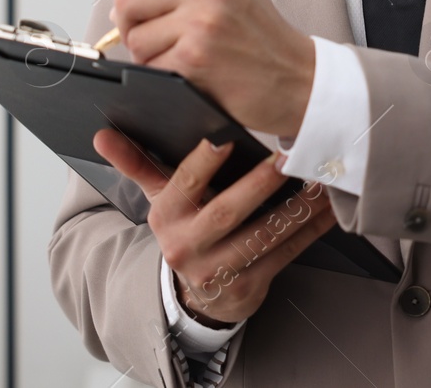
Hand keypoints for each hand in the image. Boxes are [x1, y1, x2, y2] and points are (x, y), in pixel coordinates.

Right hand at [92, 127, 336, 325]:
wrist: (197, 297)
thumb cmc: (185, 230)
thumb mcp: (159, 200)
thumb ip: (136, 163)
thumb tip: (101, 134)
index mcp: (166, 217)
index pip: (182, 184)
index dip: (203, 162)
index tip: (225, 137)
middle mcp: (187, 247)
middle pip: (225, 213)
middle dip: (258, 184)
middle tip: (287, 157)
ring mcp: (219, 271)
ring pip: (261, 236)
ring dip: (294, 208)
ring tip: (318, 180)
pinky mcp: (249, 287)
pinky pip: (284, 255)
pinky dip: (309, 230)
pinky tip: (328, 208)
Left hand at [109, 0, 315, 135]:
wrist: (299, 79)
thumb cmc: (263, 39)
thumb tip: (124, 3)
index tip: (144, 9)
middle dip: (128, 25)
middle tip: (146, 39)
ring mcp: (200, 22)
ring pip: (135, 38)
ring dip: (147, 56)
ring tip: (176, 59)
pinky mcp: (195, 58)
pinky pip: (149, 67)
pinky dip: (160, 77)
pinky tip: (186, 75)